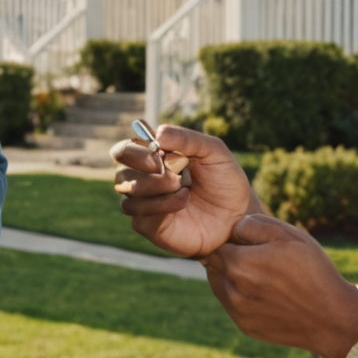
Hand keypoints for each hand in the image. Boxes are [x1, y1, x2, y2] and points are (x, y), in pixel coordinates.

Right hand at [110, 124, 259, 258]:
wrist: (237, 217)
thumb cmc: (223, 181)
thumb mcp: (213, 151)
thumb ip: (187, 138)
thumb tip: (157, 133)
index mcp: (153, 155)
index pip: (126, 147)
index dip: (136, 149)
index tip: (159, 151)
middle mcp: (143, 176)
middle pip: (119, 164)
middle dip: (140, 162)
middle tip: (166, 168)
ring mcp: (143, 200)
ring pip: (125, 187)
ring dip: (153, 184)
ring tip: (182, 187)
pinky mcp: (147, 223)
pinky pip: (137, 211)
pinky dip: (160, 204)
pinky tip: (183, 201)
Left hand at [205, 214, 357, 357]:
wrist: (332, 319)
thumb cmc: (313, 272)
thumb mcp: (289, 236)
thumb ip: (254, 224)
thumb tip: (234, 228)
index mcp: (238, 264)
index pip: (215, 246)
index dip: (230, 240)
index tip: (246, 242)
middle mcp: (231, 290)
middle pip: (213, 266)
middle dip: (228, 258)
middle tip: (254, 257)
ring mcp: (237, 311)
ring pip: (220, 286)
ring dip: (231, 277)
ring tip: (260, 274)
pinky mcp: (245, 326)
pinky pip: (232, 305)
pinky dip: (241, 296)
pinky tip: (265, 293)